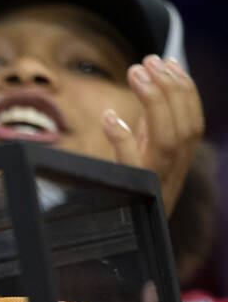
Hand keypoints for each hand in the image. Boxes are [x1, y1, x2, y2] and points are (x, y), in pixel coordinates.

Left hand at [101, 55, 203, 215]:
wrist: (116, 240)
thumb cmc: (127, 192)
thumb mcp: (143, 154)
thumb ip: (149, 127)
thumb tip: (154, 85)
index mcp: (178, 162)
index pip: (192, 122)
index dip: (185, 90)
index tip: (167, 61)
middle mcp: (172, 173)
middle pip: (184, 128)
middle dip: (169, 89)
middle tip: (146, 62)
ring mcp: (154, 184)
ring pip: (167, 141)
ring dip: (153, 103)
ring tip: (135, 73)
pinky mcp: (130, 194)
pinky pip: (130, 166)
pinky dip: (121, 139)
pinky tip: (108, 117)